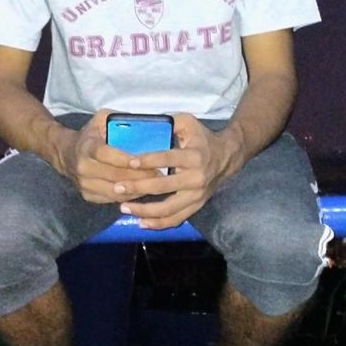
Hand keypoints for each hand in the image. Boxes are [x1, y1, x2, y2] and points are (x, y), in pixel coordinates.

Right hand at [59, 109, 151, 203]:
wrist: (65, 154)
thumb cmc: (90, 135)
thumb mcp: (100, 120)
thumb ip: (117, 119)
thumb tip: (143, 122)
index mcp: (87, 147)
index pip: (105, 154)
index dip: (122, 159)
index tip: (140, 161)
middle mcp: (83, 168)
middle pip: (113, 175)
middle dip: (138, 176)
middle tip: (158, 173)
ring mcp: (84, 185)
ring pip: (115, 191)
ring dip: (137, 189)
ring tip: (154, 183)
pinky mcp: (88, 196)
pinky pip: (112, 200)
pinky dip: (129, 197)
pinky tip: (142, 190)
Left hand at [112, 113, 242, 228]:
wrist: (227, 157)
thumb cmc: (202, 138)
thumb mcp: (189, 123)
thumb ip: (169, 121)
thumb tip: (144, 123)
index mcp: (194, 156)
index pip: (168, 158)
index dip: (149, 160)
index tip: (130, 162)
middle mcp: (196, 178)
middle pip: (164, 187)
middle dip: (138, 188)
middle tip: (118, 187)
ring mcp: (197, 196)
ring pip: (168, 209)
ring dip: (144, 210)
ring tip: (123, 207)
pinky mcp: (196, 206)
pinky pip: (176, 219)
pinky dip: (158, 223)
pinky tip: (141, 222)